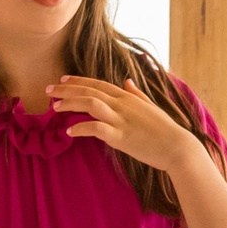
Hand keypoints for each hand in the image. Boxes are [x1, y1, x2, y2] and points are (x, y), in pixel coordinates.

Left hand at [49, 78, 203, 178]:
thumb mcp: (149, 106)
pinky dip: (81, 128)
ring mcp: (121, 120)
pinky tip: (69, 132)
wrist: (177, 147)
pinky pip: (97, 129)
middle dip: (67, 90)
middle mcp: (122, 104)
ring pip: (90, 104)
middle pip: (89, 91)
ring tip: (54, 107)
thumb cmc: (165, 129)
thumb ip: (136, 93)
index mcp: (127, 97)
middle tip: (48, 90)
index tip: (63, 80)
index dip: (79, 81)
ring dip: (70, 104)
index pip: (98, 84)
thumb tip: (127, 81)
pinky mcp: (121, 137)